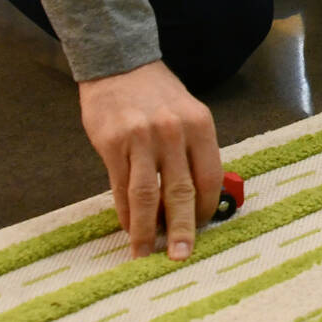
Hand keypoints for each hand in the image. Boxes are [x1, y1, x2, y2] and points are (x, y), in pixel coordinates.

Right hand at [79, 61, 222, 260]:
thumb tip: (198, 200)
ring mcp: (141, 138)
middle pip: (181, 191)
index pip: (209, 177)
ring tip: (147, 254)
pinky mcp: (112, 144)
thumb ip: (194, 152)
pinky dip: (125, 213)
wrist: (119, 65)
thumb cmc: (157, 95)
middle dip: (182, 229)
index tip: (201, 228)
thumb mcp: (188, 114)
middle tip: (181, 256)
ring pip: (147, 195)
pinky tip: (128, 229)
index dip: (206, 208)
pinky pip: (121, 187)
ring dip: (147, 230)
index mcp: (200, 125)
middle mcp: (173, 132)